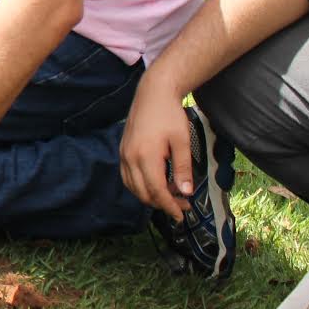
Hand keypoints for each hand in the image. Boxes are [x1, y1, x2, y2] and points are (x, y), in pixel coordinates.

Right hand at [118, 76, 194, 219]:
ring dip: (150, 196)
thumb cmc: (169, 115)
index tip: (181, 215)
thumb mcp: (182, 141)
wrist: (152, 93)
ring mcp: (124, 154)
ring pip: (133, 187)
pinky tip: (154, 184)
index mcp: (146, 156)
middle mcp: (130, 157)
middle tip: (182, 206)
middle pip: (143, 192)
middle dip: (162, 203)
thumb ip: (183, 168)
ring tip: (170, 196)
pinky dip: (140, 186)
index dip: (169, 206)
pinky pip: (127, 176)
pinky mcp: (123, 150)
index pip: (156, 191)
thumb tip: (185, 192)